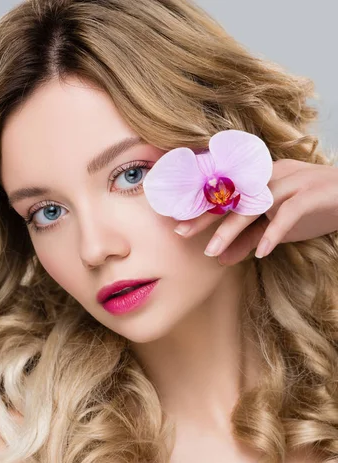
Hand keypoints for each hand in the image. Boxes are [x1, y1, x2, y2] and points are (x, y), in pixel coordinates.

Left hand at [173, 159, 337, 264]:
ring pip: (256, 204)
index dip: (202, 208)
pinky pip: (288, 213)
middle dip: (206, 215)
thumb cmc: (315, 208)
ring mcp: (293, 182)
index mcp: (263, 179)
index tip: (177, 223)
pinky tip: (261, 253)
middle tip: (181, 233)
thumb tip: (219, 258)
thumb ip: (248, 240)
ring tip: (212, 252)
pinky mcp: (312, 194)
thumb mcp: (276, 228)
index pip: (227, 194)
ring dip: (232, 229)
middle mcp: (274, 176)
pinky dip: (274, 233)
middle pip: (234, 196)